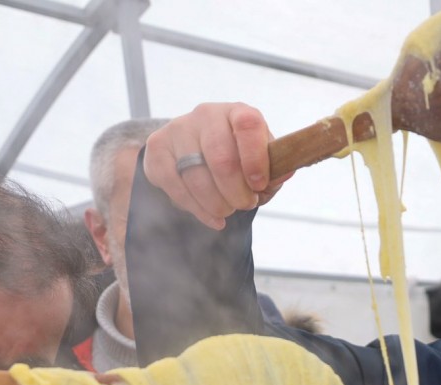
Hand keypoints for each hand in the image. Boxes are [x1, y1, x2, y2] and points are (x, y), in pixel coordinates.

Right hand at [143, 103, 291, 229]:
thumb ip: (274, 170)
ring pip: (196, 176)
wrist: (197, 153)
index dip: (255, 158)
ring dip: (216, 203)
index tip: (259, 185)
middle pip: (220, 158)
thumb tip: (283, 173)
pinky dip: (196, 209)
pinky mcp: (157, 149)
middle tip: (245, 204)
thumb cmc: (238, 159)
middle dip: (236, 192)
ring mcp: (178, 129)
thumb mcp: (261, 162)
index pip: (248, 125)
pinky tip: (212, 217)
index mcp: (237, 112)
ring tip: (228, 210)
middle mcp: (206, 114)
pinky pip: (175, 185)